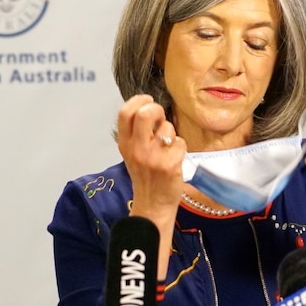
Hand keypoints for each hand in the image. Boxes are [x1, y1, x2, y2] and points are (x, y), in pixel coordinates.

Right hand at [117, 95, 183, 222]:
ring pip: (167, 128)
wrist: (152, 205)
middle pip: (145, 114)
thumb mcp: (133, 153)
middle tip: (161, 118)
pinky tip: (175, 159)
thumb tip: (151, 110)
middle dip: (157, 109)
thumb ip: (137, 133)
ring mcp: (153, 157)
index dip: (138, 100)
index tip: (148, 101)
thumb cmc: (145, 176)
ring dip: (172, 134)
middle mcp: (136, 149)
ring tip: (168, 148)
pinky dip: (181, 148)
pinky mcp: (169, 165)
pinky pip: (180, 143)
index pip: (125, 112)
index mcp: (125, 144)